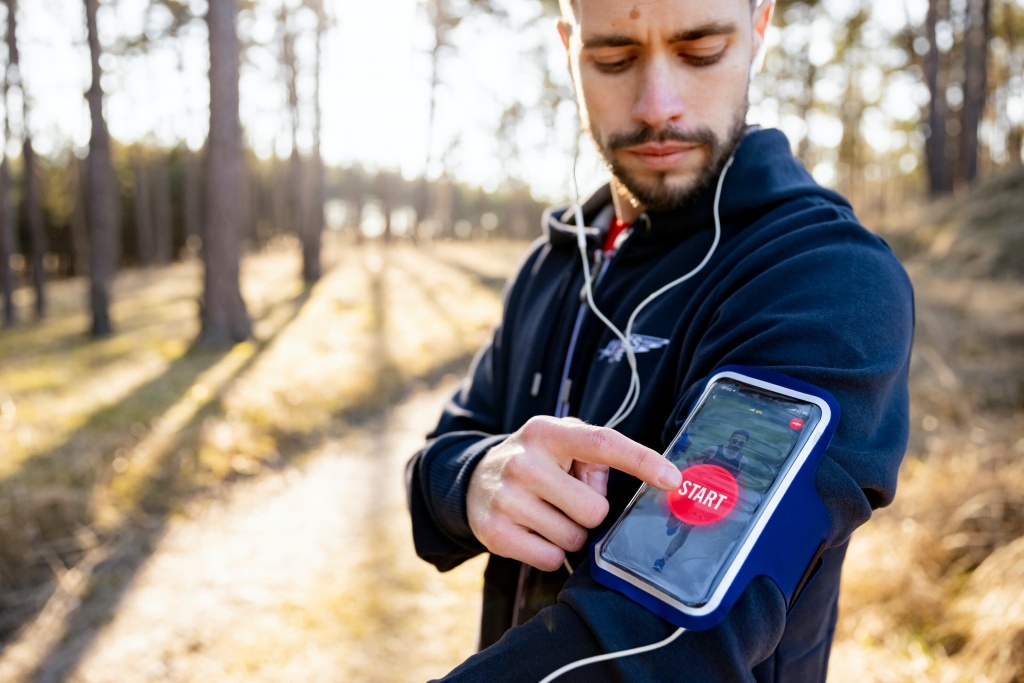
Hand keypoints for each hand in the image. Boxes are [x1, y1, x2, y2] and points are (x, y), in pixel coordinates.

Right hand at [466, 416, 681, 571]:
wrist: (473, 480)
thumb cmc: (536, 461)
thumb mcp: (561, 442)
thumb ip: (597, 457)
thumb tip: (624, 486)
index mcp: (547, 433)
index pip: (602, 443)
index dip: (642, 460)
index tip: (673, 479)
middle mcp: (524, 461)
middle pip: (594, 509)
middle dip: (589, 512)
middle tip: (565, 500)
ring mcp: (507, 498)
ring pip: (574, 538)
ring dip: (568, 532)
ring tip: (545, 514)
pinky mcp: (495, 532)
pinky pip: (551, 559)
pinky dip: (549, 552)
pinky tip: (532, 531)